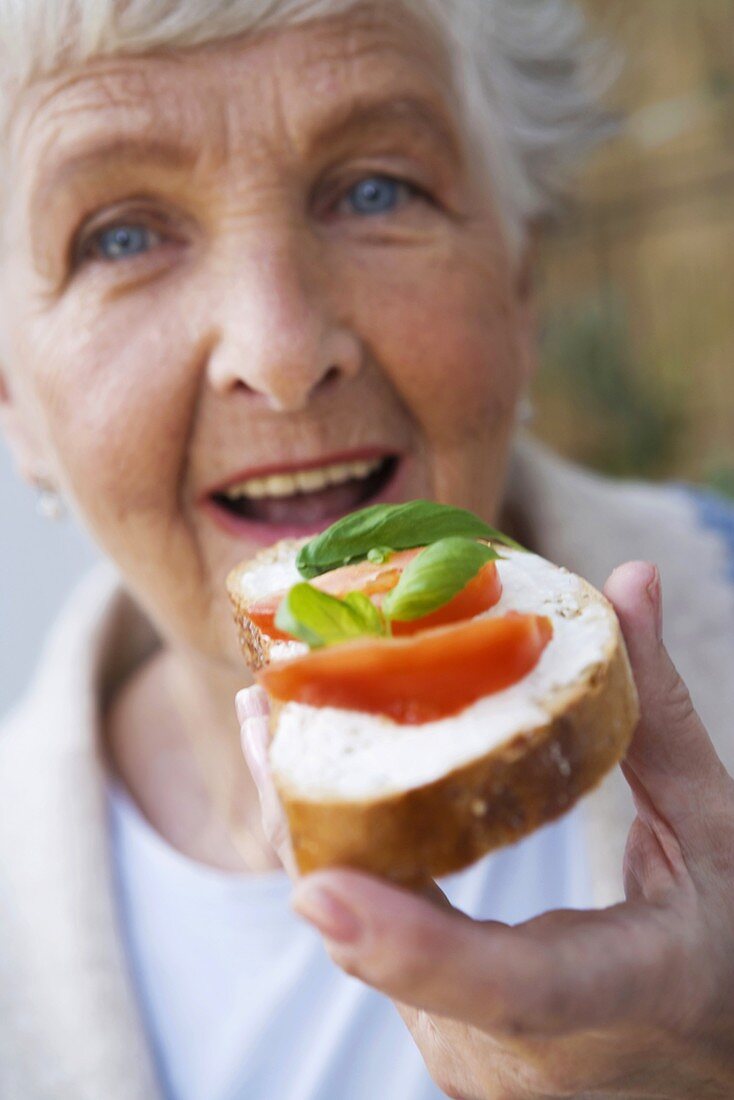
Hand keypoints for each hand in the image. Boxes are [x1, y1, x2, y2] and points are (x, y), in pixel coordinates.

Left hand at [237, 562, 733, 1098]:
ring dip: (307, 828)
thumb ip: (657, 710)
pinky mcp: (447, 1036)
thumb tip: (631, 578)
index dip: (410, 947)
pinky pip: (372, 944)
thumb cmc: (726, 942)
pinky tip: (304, 776)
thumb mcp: (714, 829)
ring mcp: (473, 1055)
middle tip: (261, 705)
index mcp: (614, 997)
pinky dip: (336, 856)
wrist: (717, 1050)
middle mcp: (520, 1054)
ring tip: (263, 717)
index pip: (504, 987)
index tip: (320, 893)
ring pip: (360, 945)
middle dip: (309, 822)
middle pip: (385, 947)